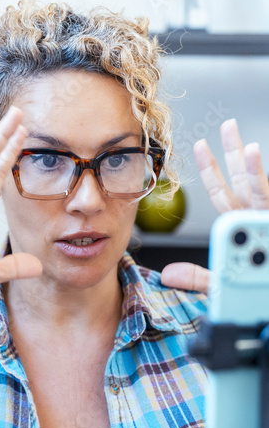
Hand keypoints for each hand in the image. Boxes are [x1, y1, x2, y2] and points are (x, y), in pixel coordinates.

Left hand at [161, 118, 268, 293]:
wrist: (268, 301)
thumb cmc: (257, 293)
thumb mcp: (223, 284)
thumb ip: (198, 278)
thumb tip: (168, 275)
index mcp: (238, 227)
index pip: (222, 193)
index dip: (211, 169)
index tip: (199, 146)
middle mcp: (256, 219)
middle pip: (242, 180)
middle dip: (234, 153)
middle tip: (227, 125)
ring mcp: (268, 222)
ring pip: (262, 189)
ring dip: (254, 167)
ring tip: (248, 147)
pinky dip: (263, 181)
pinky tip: (259, 162)